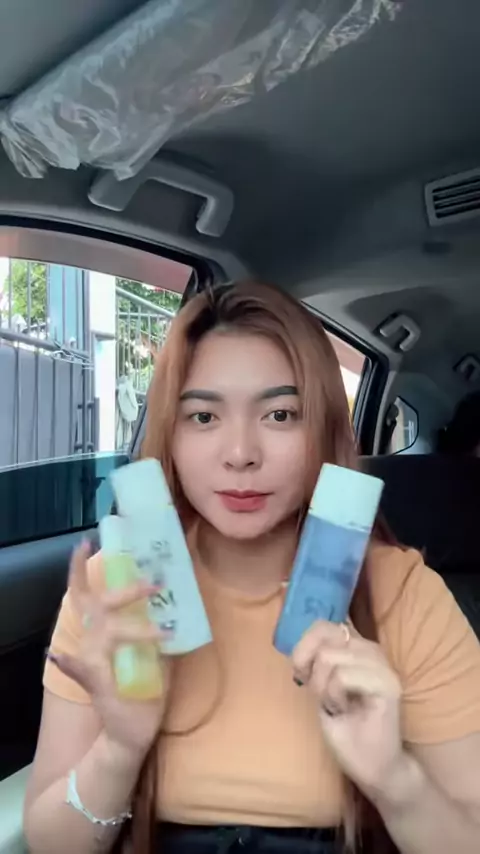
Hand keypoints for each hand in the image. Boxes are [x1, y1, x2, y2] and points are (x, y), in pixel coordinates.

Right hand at [47, 541, 170, 762]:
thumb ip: (159, 632)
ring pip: (107, 632)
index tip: (85, 542)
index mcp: (106, 632)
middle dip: (128, 591)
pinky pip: (82, 668)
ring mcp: (93, 661)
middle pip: (101, 605)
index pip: (92, 595)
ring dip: (136, 628)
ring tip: (163, 629)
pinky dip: (70, 661)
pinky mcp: (97, 684)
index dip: (82, 569)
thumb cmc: (143, 691)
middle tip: (154, 582)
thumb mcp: (157, 659)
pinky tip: (58, 654)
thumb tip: (176, 603)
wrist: (130, 733)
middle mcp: (95, 641)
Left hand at [292, 620, 404, 796]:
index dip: (304, 647)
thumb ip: (317, 663)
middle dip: (313, 673)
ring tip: (340, 707)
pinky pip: (343, 677)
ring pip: (329, 657)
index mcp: (357, 648)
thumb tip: (299, 645)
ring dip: (324, 688)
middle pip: (323, 640)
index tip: (302, 675)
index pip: (322, 625)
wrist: (373, 767)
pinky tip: (347, 711)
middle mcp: (372, 650)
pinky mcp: (388, 684)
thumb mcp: (322, 688)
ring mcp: (382, 665)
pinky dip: (335, 696)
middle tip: (325, 698)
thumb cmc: (346, 729)